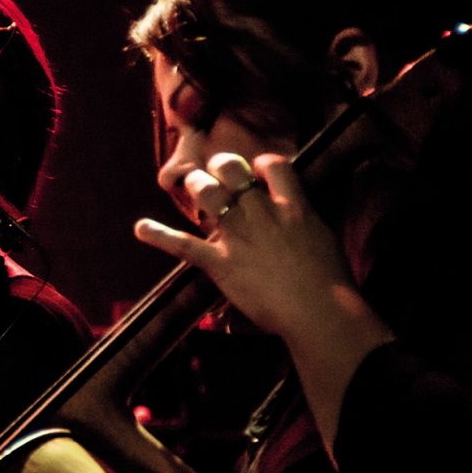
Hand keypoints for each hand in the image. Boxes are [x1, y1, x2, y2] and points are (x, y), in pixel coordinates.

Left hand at [135, 153, 357, 336]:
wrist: (319, 310)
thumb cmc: (330, 282)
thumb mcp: (323, 240)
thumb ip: (305, 223)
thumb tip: (300, 220)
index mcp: (292, 207)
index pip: (274, 164)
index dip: (260, 162)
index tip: (255, 170)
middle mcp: (261, 213)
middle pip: (230, 170)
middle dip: (219, 166)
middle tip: (215, 174)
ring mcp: (238, 236)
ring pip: (206, 192)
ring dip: (196, 184)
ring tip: (194, 186)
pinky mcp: (219, 263)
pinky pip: (182, 244)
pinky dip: (157, 235)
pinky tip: (140, 228)